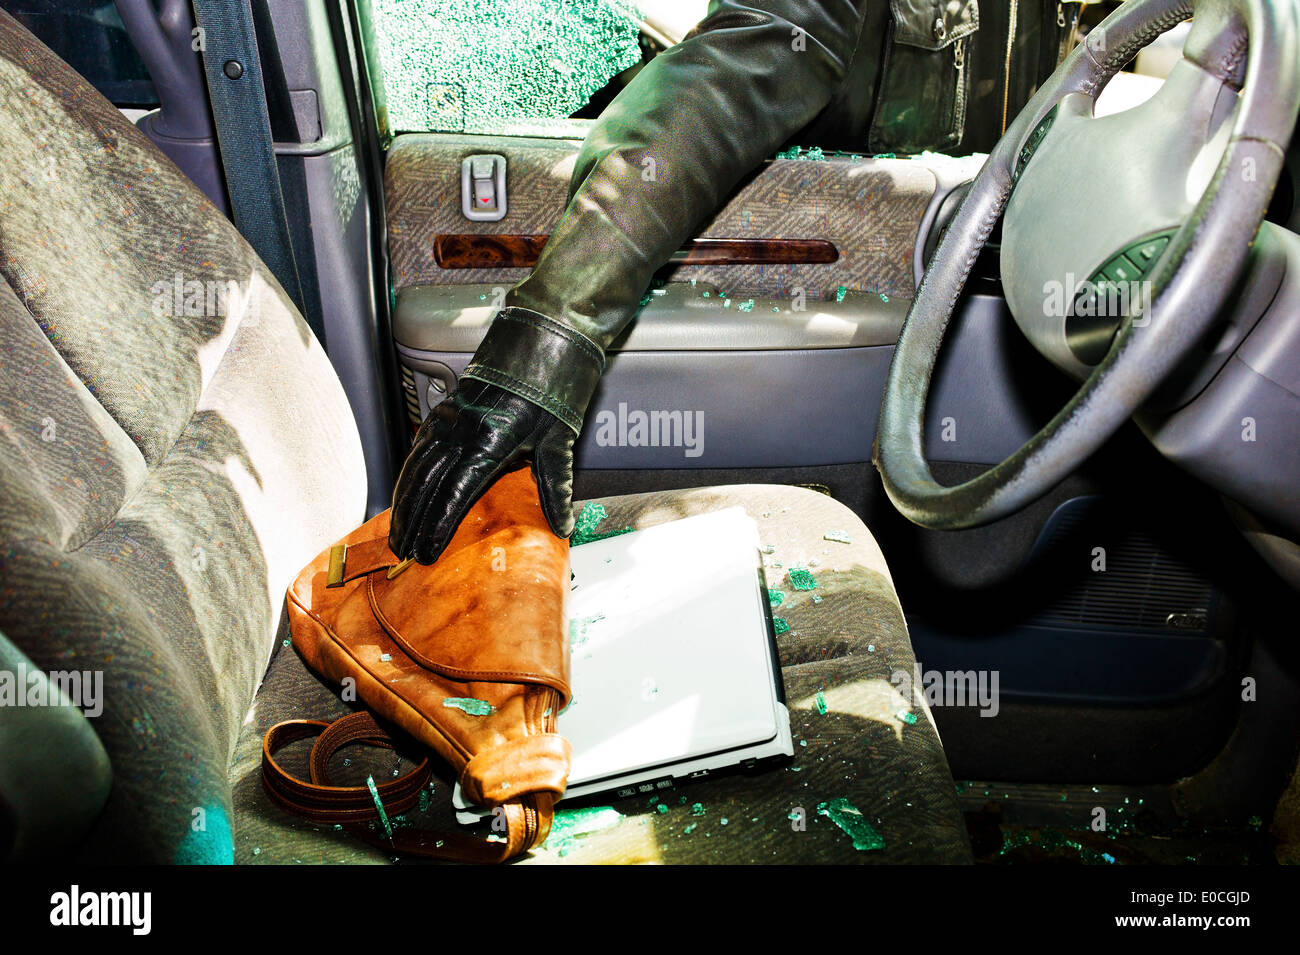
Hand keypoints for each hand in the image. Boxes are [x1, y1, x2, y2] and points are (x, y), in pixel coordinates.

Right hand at [388, 378, 576, 563]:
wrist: (544, 340)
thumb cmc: (553, 388)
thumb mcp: (558, 439)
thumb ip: (555, 485)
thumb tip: (563, 524)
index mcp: (491, 440)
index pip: (456, 493)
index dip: (438, 525)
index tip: (427, 551)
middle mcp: (462, 428)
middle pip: (427, 484)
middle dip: (412, 522)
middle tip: (404, 552)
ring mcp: (450, 416)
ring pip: (416, 466)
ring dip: (403, 502)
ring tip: (397, 532)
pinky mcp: (445, 408)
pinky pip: (419, 446)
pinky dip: (407, 473)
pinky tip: (402, 492)